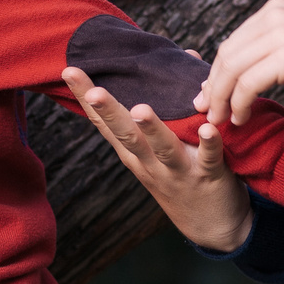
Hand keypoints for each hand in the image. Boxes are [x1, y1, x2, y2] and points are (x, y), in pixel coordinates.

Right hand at [62, 67, 253, 249]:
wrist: (212, 228)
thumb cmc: (186, 176)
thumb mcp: (164, 147)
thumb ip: (170, 105)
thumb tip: (187, 55)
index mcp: (135, 153)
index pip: (105, 123)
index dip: (87, 98)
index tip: (70, 71)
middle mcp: (150, 162)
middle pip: (125, 135)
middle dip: (109, 112)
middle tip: (94, 90)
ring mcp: (178, 171)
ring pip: (162, 148)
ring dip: (151, 129)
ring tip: (141, 109)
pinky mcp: (208, 177)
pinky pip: (209, 158)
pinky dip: (208, 142)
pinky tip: (207, 127)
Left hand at [198, 0, 283, 127]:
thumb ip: (274, 49)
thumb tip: (242, 72)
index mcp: (278, 8)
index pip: (236, 41)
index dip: (218, 71)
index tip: (210, 95)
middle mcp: (276, 14)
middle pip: (228, 53)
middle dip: (213, 85)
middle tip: (206, 110)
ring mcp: (281, 32)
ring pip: (232, 69)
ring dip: (221, 98)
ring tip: (221, 120)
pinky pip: (247, 84)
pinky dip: (239, 104)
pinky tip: (241, 118)